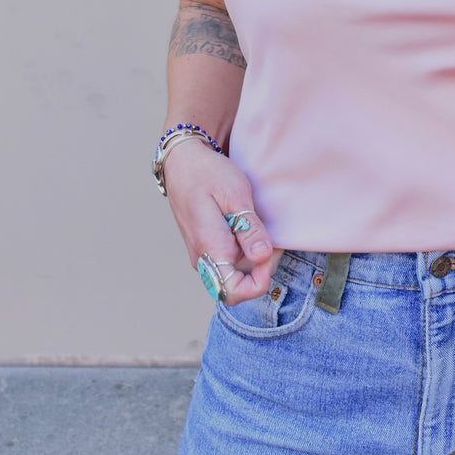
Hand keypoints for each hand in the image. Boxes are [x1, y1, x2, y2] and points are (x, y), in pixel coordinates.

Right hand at [162, 139, 280, 303]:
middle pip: (238, 285)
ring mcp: (203, 255)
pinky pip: (228, 262)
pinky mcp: (206, 248)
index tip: (270, 255)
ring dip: (254, 259)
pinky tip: (250, 229)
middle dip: (262, 267)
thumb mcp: (236, 194)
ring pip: (235, 274)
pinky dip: (245, 251)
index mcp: (210, 248)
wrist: (182, 162)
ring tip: (261, 228)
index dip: (258, 283)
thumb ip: (249, 228)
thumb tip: (262, 257)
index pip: (233, 292)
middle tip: (272, 236)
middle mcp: (203, 258)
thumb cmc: (207, 174)